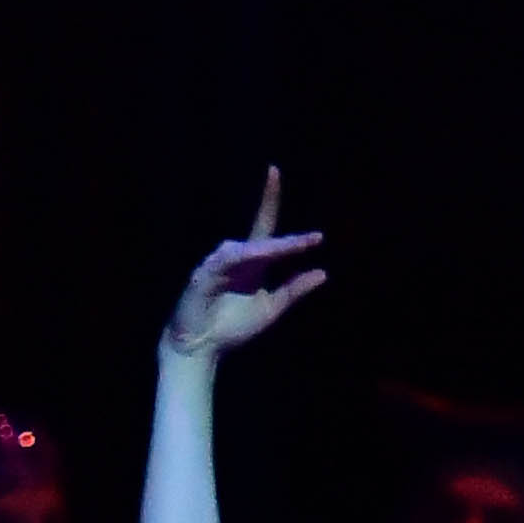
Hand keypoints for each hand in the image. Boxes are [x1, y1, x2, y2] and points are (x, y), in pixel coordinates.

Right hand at [163, 169, 327, 362]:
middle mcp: (236, 258)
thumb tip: (323, 272)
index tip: (276, 172)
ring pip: (246, 250)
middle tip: (311, 238)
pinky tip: (253, 256)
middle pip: (261, 238)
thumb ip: (293, 291)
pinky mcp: (202, 276)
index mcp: (253, 263)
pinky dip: (239, 259)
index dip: (270, 200)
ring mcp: (217, 265)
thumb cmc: (231, 328)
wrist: (200, 350)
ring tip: (292, 249)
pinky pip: (223, 263)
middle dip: (284, 238)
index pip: (264, 226)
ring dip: (270, 249)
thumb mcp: (271, 309)